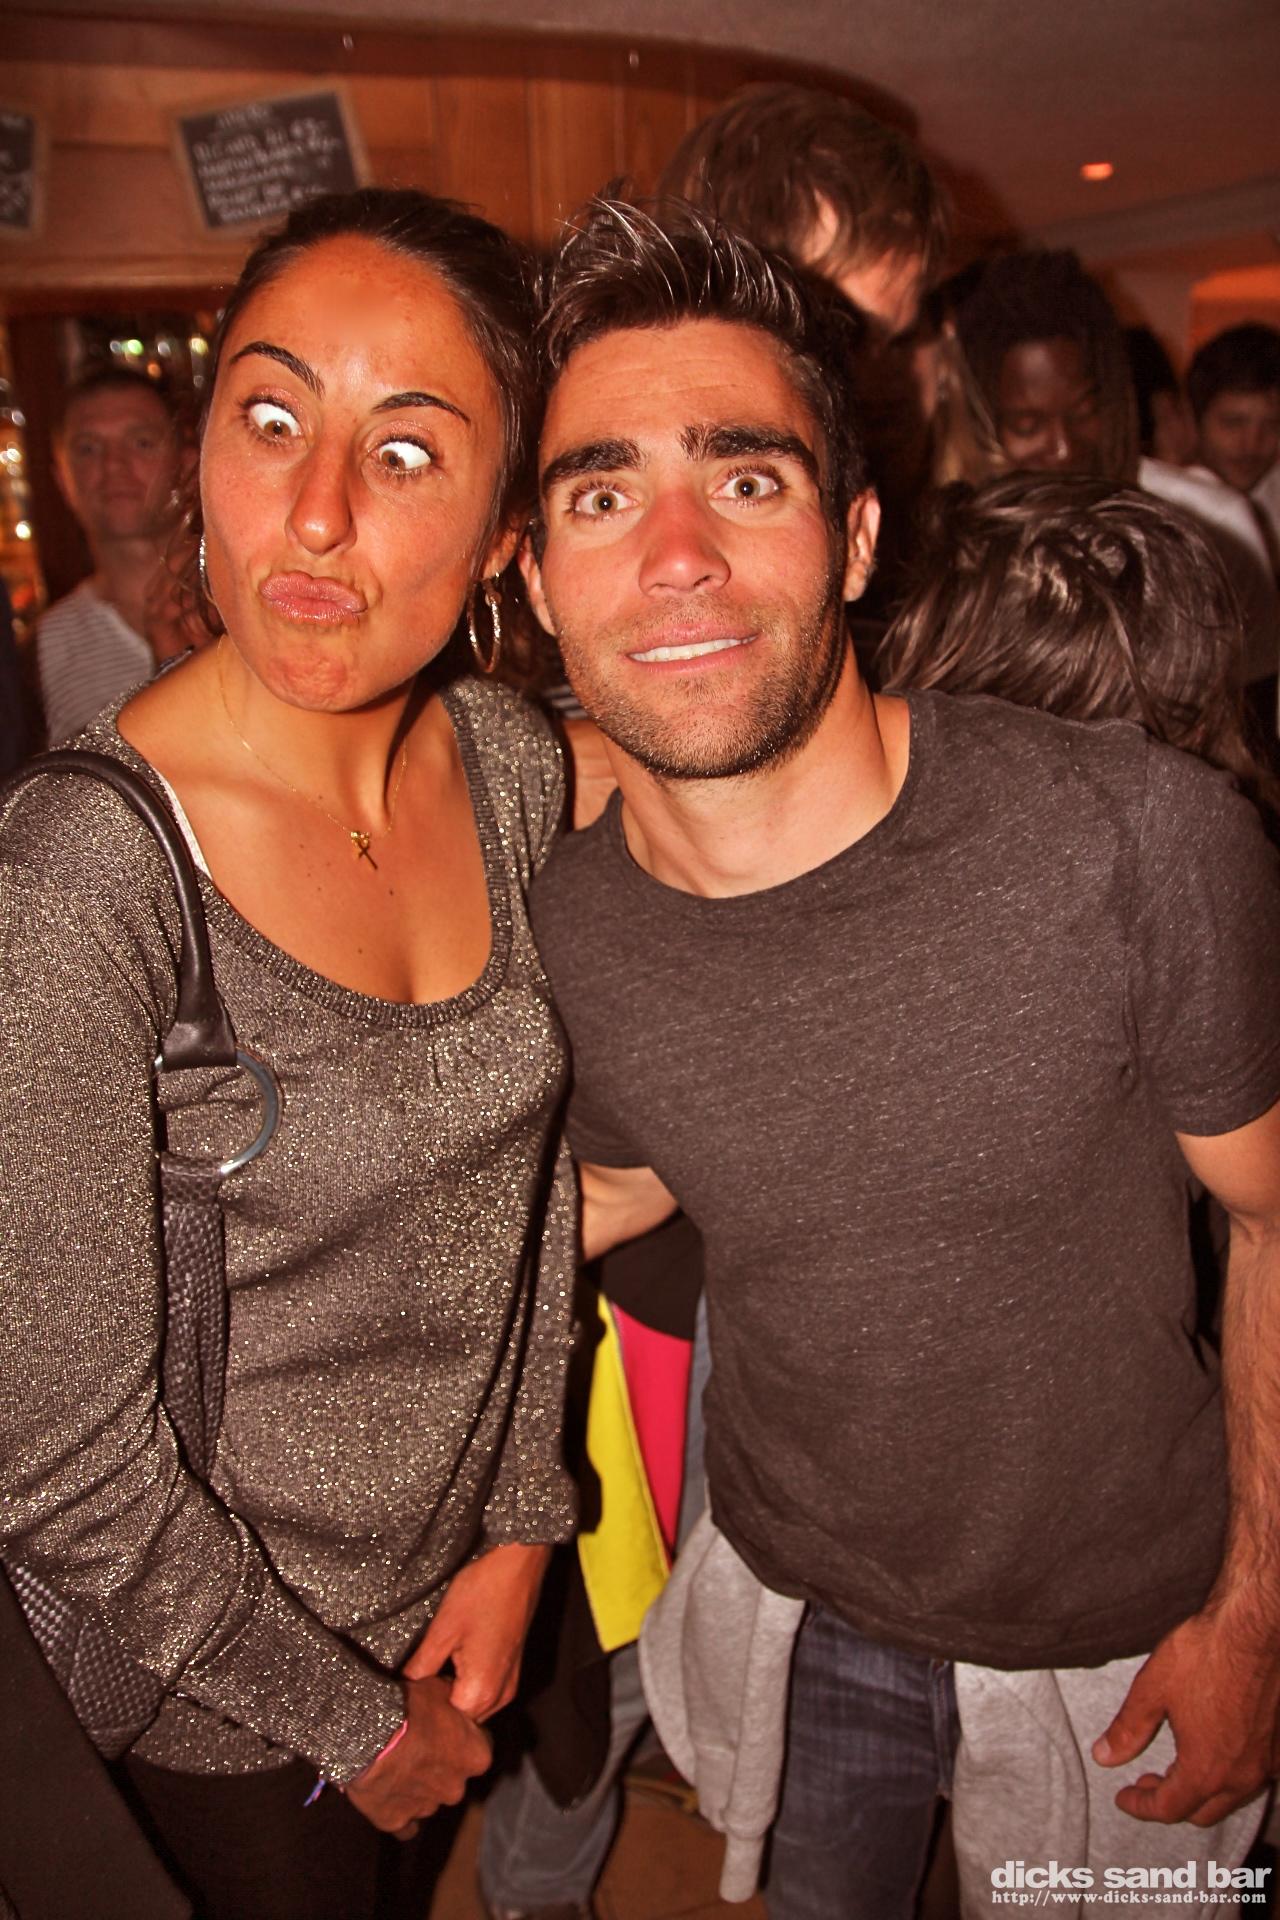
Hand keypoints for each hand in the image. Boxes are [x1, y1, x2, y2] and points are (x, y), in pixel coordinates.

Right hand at [345, 1674, 490, 1838]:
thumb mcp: (439, 1688)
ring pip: (428, 1799)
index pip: (478, 1748)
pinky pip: (404, 1825)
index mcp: (477, 1756)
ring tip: (396, 1766)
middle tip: (418, 1746)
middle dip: (440, 1766)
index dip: (461, 1737)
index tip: (445, 1728)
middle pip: (453, 1778)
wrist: (371, 1735)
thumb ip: (454, 1698)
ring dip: (418, 1787)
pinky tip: (388, 1799)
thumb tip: (456, 1695)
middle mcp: (457, 1788)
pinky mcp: (397, 1822)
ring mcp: (427, 1808)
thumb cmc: (410, 1709)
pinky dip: (399, 1813)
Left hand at [403, 1542, 549, 1719]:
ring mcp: (509, 1683)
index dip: (422, 1706)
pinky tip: (453, 1662)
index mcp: (480, 1692)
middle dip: (438, 1703)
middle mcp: (499, 1696)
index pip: (442, 1721)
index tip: (406, 1689)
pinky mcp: (513, 1669)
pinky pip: (486, 1692)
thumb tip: (403, 1686)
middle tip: (415, 1679)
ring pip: (474, 1706)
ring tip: (432, 1670)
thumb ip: (420, 1667)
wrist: (518, 1564)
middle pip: (460, 1718)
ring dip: (453, 1695)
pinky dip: (468, 1685)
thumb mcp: (442, 1629)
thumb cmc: (483, 1592)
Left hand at [1092, 1600, 1279, 1824]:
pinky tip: (1213, 1751)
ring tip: (1176, 1768)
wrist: (1253, 1628)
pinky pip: (1252, 1775)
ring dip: (1201, 1790)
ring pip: (1230, 1796)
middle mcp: (1242, 1775)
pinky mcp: (1279, 1744)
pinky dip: (1227, 1775)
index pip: (1169, 1808)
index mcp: (1207, 1770)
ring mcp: (1266, 1761)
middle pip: (1202, 1811)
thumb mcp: (1152, 1690)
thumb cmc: (1204, 1654)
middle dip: (1170, 1802)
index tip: (1123, 1798)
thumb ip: (1128, 1730)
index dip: (1140, 1807)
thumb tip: (1104, 1756)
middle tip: (1146, 1783)